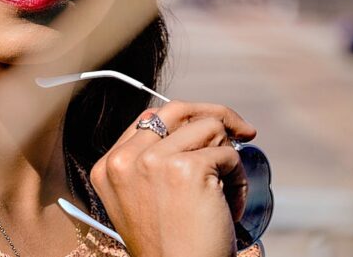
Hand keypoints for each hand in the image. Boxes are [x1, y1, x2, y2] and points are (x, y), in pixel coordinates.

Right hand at [90, 101, 256, 256]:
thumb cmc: (170, 246)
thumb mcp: (142, 200)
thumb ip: (149, 161)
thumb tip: (189, 121)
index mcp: (108, 166)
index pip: (149, 118)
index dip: (186, 119)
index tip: (212, 130)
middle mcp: (125, 159)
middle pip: (178, 110)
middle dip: (217, 114)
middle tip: (244, 131)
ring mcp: (153, 161)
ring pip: (210, 128)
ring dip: (228, 158)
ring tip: (226, 194)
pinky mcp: (187, 168)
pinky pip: (229, 154)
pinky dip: (239, 180)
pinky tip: (228, 207)